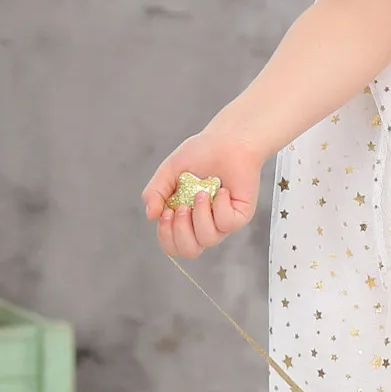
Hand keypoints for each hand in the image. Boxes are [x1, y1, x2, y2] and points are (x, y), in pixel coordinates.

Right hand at [141, 128, 262, 258]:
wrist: (227, 140)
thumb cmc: (200, 154)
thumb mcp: (169, 172)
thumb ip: (155, 192)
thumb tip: (150, 215)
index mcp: (184, 218)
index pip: (172, 245)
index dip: (166, 235)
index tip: (166, 212)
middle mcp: (203, 223)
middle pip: (190, 251)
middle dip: (181, 232)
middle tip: (181, 208)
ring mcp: (222, 221)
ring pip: (208, 239)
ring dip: (200, 216)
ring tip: (201, 193)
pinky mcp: (240, 215)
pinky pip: (227, 223)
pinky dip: (220, 207)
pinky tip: (220, 190)